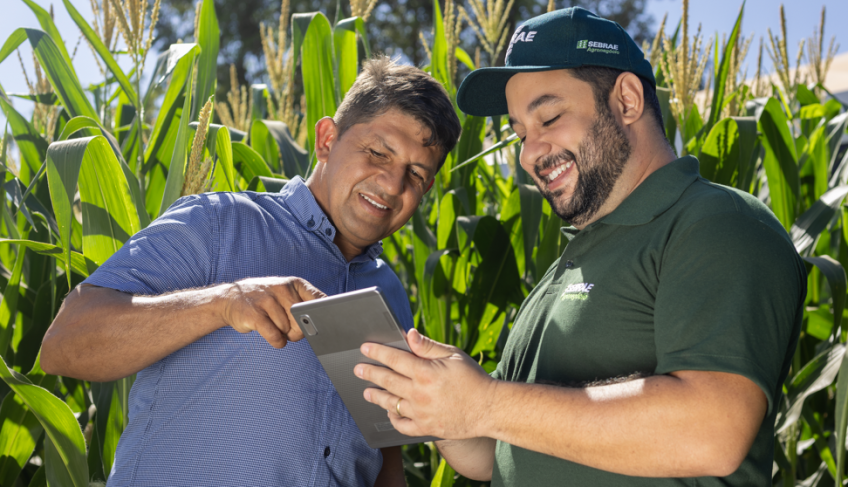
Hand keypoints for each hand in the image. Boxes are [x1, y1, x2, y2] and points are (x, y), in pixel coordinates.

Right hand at [221, 276, 325, 347]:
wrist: (229, 298)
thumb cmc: (264, 300)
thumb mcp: (285, 294)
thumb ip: (303, 304)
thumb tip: (319, 324)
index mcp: (294, 283)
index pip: (319, 299)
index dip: (324, 314)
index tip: (324, 323)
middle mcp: (282, 289)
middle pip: (303, 320)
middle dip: (298, 331)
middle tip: (289, 329)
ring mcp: (267, 300)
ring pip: (288, 330)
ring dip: (283, 335)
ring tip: (273, 326)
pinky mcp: (254, 315)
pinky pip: (275, 336)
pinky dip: (277, 342)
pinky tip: (274, 337)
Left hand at [354, 329, 495, 439]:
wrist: (490, 409)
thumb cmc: (474, 379)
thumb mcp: (454, 355)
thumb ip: (429, 346)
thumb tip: (410, 335)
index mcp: (425, 372)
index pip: (394, 359)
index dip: (377, 352)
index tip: (365, 348)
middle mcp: (419, 393)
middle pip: (387, 381)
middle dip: (369, 373)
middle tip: (358, 369)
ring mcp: (421, 413)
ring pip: (390, 404)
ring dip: (376, 396)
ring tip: (367, 392)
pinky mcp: (426, 428)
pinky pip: (401, 425)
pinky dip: (392, 418)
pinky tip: (388, 411)